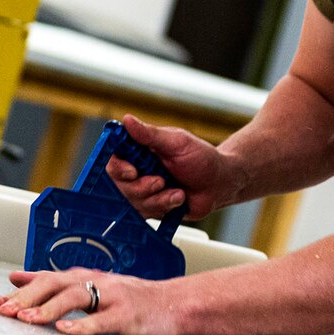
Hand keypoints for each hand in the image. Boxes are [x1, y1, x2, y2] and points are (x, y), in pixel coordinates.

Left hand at [0, 268, 183, 334]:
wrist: (176, 304)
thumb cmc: (134, 300)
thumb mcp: (93, 288)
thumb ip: (58, 285)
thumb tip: (18, 278)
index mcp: (86, 278)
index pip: (46, 279)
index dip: (19, 290)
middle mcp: (96, 282)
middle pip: (55, 283)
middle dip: (27, 297)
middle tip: (4, 311)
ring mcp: (112, 297)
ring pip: (75, 297)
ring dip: (48, 309)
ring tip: (28, 320)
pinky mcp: (127, 315)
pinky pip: (102, 320)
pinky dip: (82, 326)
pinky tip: (66, 332)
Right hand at [107, 115, 236, 219]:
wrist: (220, 182)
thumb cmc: (202, 158)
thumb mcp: (177, 142)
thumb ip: (150, 135)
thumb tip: (127, 120)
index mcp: (140, 151)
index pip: (113, 159)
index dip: (118, 168)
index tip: (132, 172)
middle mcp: (138, 171)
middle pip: (119, 185)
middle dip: (140, 187)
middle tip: (160, 181)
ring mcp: (144, 191)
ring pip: (133, 202)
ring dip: (156, 198)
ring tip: (176, 190)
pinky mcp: (153, 207)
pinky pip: (147, 214)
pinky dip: (164, 206)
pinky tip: (178, 198)